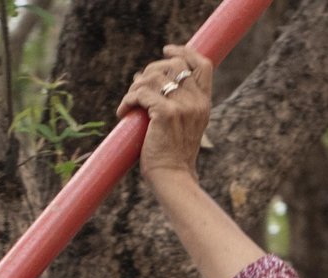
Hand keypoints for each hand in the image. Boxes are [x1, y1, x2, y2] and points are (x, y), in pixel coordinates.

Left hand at [119, 44, 212, 178]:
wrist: (174, 178)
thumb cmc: (172, 155)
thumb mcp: (182, 125)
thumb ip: (175, 102)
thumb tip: (142, 77)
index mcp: (204, 103)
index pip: (202, 64)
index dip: (184, 51)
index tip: (167, 50)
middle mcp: (196, 102)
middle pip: (173, 64)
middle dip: (151, 69)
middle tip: (139, 84)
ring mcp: (182, 106)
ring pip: (154, 77)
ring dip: (136, 86)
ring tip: (130, 101)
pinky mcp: (165, 113)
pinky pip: (141, 93)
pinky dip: (128, 100)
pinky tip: (123, 112)